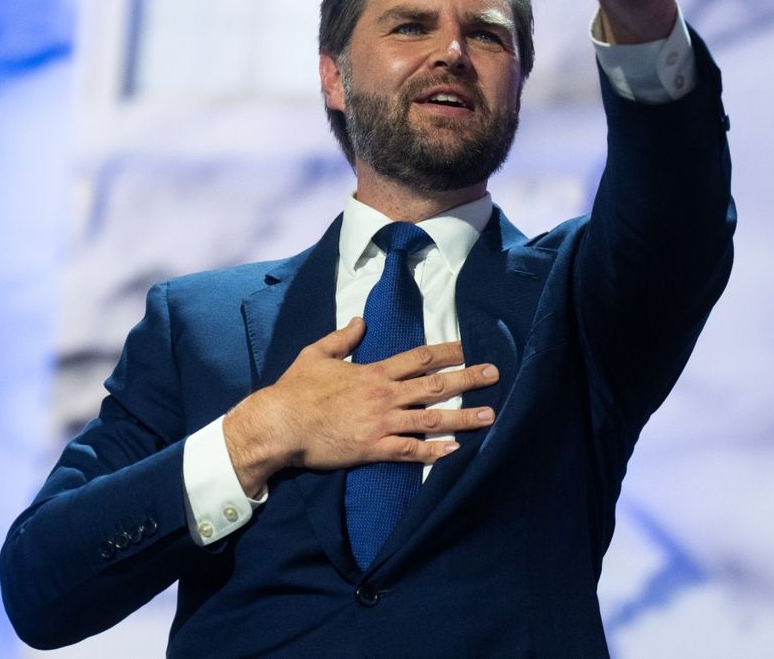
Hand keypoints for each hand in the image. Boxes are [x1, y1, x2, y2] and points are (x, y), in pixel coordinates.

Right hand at [223, 318, 497, 495]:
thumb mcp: (316, 354)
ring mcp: (380, 423)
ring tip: (490, 415)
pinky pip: (409, 451)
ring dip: (463, 417)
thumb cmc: (295, 389)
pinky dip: (434, 452)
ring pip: (431, 419)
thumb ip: (342, 338)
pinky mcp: (372, 449)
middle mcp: (383, 396)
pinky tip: (455, 451)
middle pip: (434, 385)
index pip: (418, 358)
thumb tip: (360, 320)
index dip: (446, 352)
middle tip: (495, 374)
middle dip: (468, 379)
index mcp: (372, 372)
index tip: (469, 347)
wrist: (279, 424)